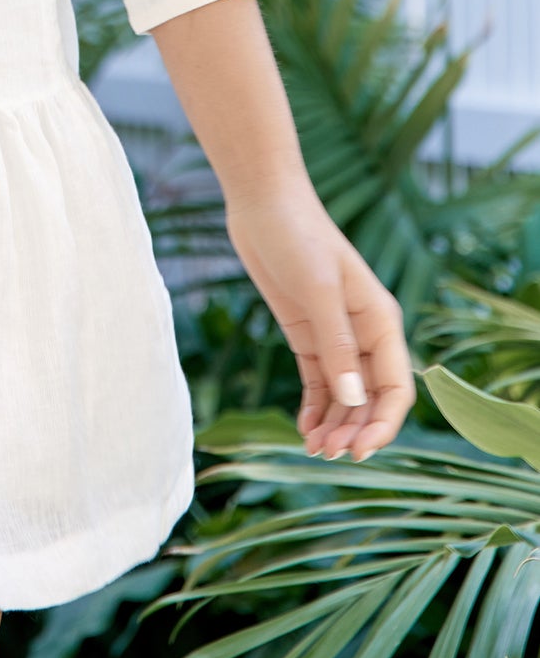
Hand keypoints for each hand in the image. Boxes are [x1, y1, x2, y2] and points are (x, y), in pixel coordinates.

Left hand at [223, 177, 414, 459]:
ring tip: (313, 450)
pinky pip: (319, 382)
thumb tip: (354, 399)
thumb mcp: (318, 290)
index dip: (383, 424)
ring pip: (345, 395)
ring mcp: (334, 335)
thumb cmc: (297, 235)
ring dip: (335, 425)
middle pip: (370, 398)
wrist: (262, 202)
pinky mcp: (306, 334)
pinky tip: (304, 428)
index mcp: (381, 322)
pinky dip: (315, 408)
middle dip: (354, 431)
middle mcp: (364, 334)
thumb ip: (336, 344)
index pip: (396, 387)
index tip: (360, 451)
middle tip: (327, 455)